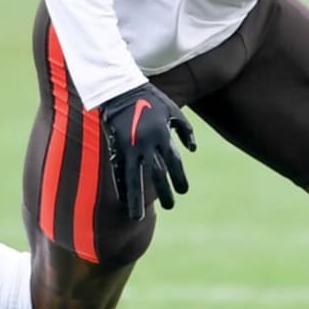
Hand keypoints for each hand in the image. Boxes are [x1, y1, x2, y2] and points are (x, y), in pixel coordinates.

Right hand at [99, 83, 195, 219]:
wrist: (121, 91)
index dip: (179, 178)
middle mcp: (146, 144)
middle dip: (164, 192)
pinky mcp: (116, 148)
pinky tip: (123, 200)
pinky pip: (118, 172)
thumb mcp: (173, 111)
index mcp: (161, 135)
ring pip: (133, 179)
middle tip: (170, 206)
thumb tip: (192, 150)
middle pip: (156, 174)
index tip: (184, 191)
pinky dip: (120, 187)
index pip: (173, 162)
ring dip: (136, 199)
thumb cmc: (150, 100)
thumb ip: (185, 130)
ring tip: (137, 217)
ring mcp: (129, 147)